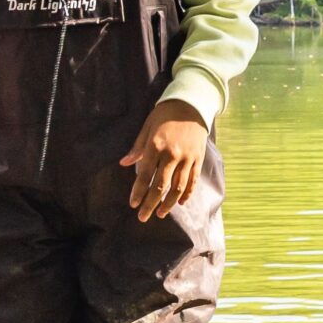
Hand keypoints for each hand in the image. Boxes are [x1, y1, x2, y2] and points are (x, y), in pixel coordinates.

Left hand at [123, 98, 208, 220]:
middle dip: (150, 204)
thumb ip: (137, 148)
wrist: (192, 104)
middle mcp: (172, 155)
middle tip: (143, 217)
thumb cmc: (165, 115)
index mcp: (156, 146)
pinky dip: (186, 194)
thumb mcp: (147, 127)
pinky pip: (192, 181)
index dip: (138, 192)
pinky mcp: (198, 159)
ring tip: (161, 214)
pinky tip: (180, 203)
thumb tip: (124, 163)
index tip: (133, 204)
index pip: (145, 175)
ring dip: (168, 204)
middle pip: (161, 186)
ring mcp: (187, 158)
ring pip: (178, 188)